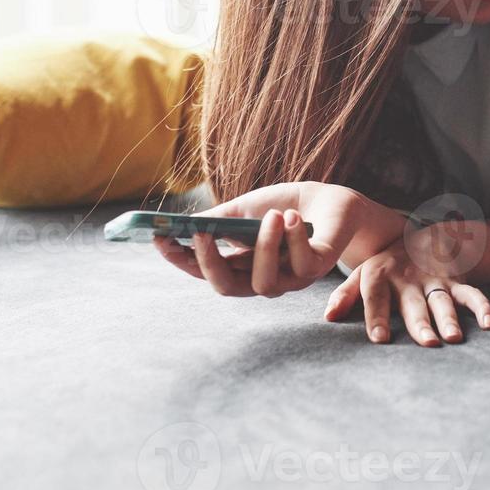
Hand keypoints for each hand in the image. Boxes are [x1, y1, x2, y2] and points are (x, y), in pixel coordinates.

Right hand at [153, 181, 396, 297]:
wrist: (330, 202)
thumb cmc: (284, 206)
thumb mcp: (244, 209)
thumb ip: (216, 219)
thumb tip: (179, 224)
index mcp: (240, 265)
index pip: (204, 272)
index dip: (181, 259)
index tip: (159, 238)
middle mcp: (261, 278)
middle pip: (226, 288)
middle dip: (210, 263)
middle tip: (202, 232)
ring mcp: (289, 279)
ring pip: (265, 283)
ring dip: (265, 247)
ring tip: (272, 214)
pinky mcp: (316, 270)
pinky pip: (302, 265)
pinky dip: (294, 239)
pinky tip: (292, 217)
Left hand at [323, 225, 489, 346]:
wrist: (421, 236)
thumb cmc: (385, 265)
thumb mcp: (362, 273)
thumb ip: (346, 294)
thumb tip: (328, 318)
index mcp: (380, 276)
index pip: (376, 297)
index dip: (377, 317)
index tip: (380, 339)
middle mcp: (408, 279)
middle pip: (414, 304)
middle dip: (420, 324)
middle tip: (428, 343)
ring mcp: (434, 280)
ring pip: (442, 301)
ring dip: (450, 318)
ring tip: (455, 338)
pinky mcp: (455, 281)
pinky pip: (471, 294)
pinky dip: (482, 307)